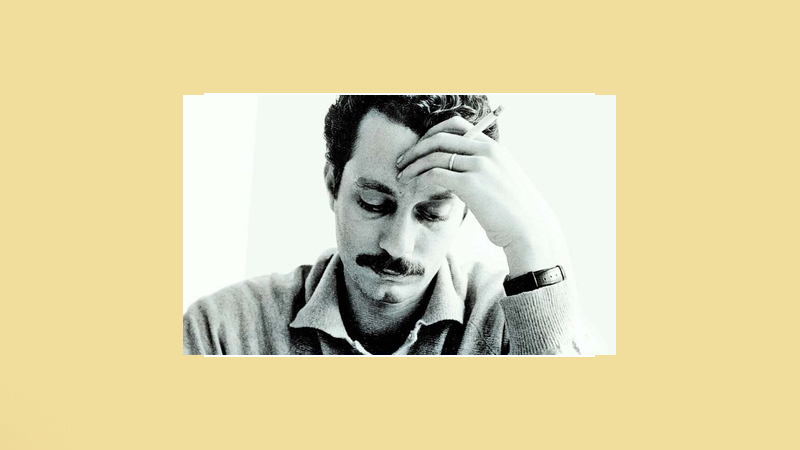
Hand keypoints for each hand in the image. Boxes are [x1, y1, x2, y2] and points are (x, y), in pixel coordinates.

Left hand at [396, 116, 565, 274]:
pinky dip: (420, 179)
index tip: (419, 148)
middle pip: (440, 138)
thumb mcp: (501, 182)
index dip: (432, 133)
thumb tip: (459, 175)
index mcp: (493, 147)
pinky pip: (435, 174)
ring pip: (434, 156)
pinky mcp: (471, 184)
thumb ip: (483, 171)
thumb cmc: (515, 213)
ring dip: (412, 166)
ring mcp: (479, 166)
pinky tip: (414, 188)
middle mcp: (486, 151)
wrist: (531, 230)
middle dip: (416, 149)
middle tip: (402, 163)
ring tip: (401, 177)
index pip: (456, 126)